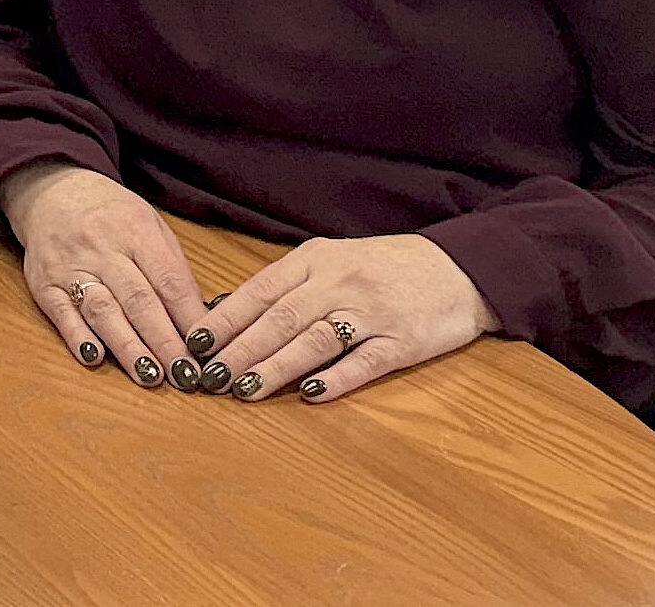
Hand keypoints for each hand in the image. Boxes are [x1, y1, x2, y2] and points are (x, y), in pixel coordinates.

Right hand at [0, 162, 209, 387]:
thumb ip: (171, 269)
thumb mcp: (149, 225)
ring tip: (150, 377)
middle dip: (165, 342)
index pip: (168, 279)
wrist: (51, 192)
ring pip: (102, 310)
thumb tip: (196, 321)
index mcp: (135, 229)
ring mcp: (70, 266)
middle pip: (138, 300)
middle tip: (185, 376)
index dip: (189, 318)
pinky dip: (78, 337)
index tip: (207, 351)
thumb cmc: (110, 215)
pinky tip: (94, 359)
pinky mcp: (44, 284)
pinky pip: (61, 313)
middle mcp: (101, 246)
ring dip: (128, 347)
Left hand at [180, 234, 500, 402]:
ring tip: (244, 390)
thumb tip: (227, 313)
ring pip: (314, 341)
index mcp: (317, 259)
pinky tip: (308, 395)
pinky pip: (363, 363)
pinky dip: (334, 379)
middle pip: (281, 318)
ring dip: (276, 368)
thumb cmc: (383, 267)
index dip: (226, 318)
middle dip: (240, 350)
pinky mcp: (403, 343)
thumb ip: (287, 285)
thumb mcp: (332, 261)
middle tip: (209, 377)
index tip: (195, 343)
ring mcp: (372, 312)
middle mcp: (341, 282)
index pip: (261, 290)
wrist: (459, 268)